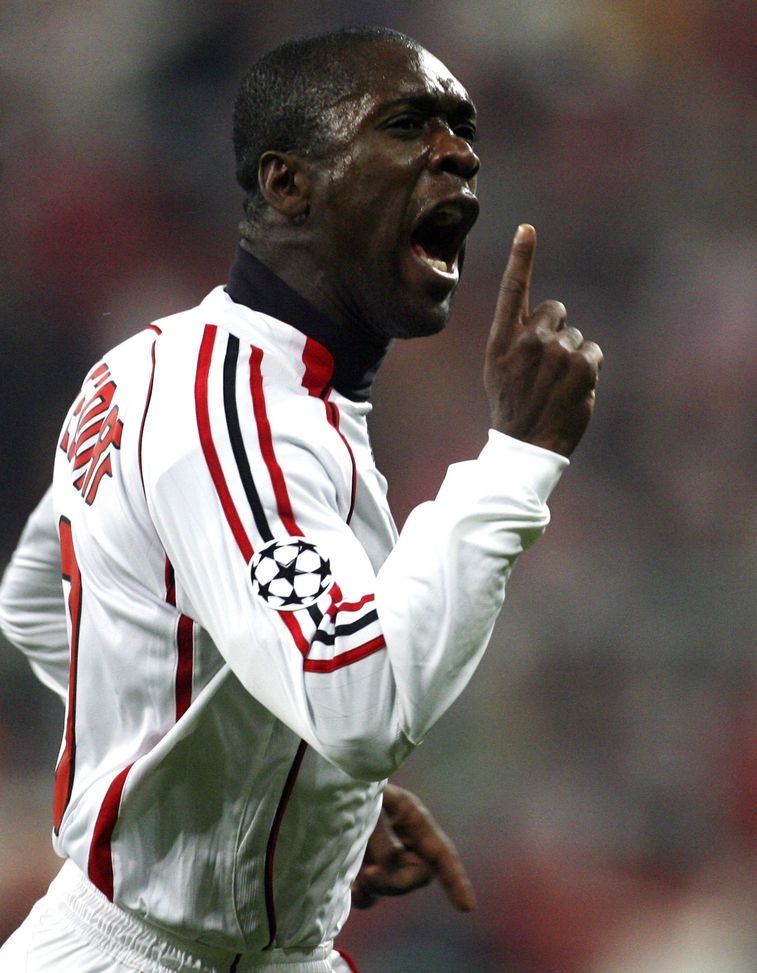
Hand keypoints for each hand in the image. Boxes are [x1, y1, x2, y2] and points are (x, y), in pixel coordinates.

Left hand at [351, 784, 475, 911]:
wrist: (319, 784)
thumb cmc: (347, 783)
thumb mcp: (370, 802)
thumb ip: (381, 834)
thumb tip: (390, 866)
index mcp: (412, 817)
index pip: (442, 853)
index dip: (455, 879)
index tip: (467, 907)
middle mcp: (403, 839)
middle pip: (416, 876)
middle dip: (395, 881)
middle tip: (366, 874)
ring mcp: (384, 856)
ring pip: (392, 888)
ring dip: (374, 887)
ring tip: (353, 871)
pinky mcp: (363, 870)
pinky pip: (370, 896)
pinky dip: (360, 894)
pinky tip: (346, 883)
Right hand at [484, 224, 602, 456]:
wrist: (526, 443)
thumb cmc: (513, 405)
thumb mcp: (499, 369)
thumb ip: (517, 338)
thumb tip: (549, 318)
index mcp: (501, 340)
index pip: (513, 290)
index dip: (522, 257)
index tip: (527, 230)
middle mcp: (527, 340)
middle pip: (556, 311)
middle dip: (558, 331)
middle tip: (546, 366)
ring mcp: (554, 351)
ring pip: (576, 336)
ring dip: (573, 356)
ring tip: (556, 385)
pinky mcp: (580, 364)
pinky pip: (593, 352)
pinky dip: (589, 369)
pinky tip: (573, 389)